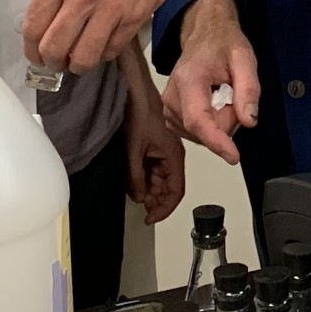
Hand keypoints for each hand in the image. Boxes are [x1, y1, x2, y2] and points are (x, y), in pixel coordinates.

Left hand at [22, 0, 247, 73]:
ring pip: (83, 57)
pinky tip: (102, 46)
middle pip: (54, 48)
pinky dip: (104, 54)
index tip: (34, 54)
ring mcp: (109, 8)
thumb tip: (49, 16)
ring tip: (78, 61)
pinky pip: (112, 50)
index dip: (31, 48)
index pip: (33, 25)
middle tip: (55, 62)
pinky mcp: (134, 17)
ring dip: (77, 65)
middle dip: (51, 61)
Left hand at [121, 50, 186, 225]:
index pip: (175, 192)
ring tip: (136, 196)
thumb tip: (138, 196)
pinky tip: (135, 182)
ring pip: (160, 180)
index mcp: (174, 156)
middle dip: (156, 201)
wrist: (135, 93)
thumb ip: (136, 176)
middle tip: (142, 211)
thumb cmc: (140, 113)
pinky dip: (145, 180)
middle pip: (168, 188)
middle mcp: (172, 156)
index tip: (151, 218)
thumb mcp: (134, 149)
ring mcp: (163, 152)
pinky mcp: (155, 148)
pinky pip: (153, 170)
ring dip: (150, 191)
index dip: (164, 209)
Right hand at [162, 0, 258, 168]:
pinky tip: (214, 101)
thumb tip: (249, 120)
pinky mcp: (170, 115)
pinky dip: (212, 121)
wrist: (205, 35)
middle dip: (228, 119)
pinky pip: (197, 132)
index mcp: (189, 79)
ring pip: (202, 134)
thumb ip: (249, 89)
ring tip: (222, 93)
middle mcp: (172, 96)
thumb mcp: (245, 58)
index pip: (199, 120)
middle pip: (205, 130)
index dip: (217, 141)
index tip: (232, 156)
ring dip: (220, 120)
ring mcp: (168, 107)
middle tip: (233, 91)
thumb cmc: (222, 44)